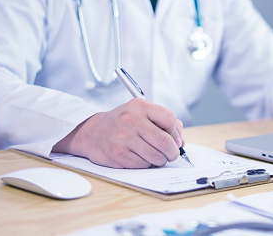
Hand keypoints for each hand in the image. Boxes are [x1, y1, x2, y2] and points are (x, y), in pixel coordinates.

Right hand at [53, 98, 184, 168]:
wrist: (92, 132)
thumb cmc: (123, 122)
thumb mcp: (141, 112)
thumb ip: (164, 122)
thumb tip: (181, 141)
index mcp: (140, 107)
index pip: (170, 120)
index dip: (176, 133)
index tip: (175, 139)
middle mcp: (132, 121)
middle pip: (166, 142)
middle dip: (173, 152)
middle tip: (171, 154)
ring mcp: (124, 138)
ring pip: (157, 157)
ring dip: (160, 160)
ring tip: (154, 155)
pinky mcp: (119, 155)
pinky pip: (143, 165)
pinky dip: (146, 164)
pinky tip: (139, 157)